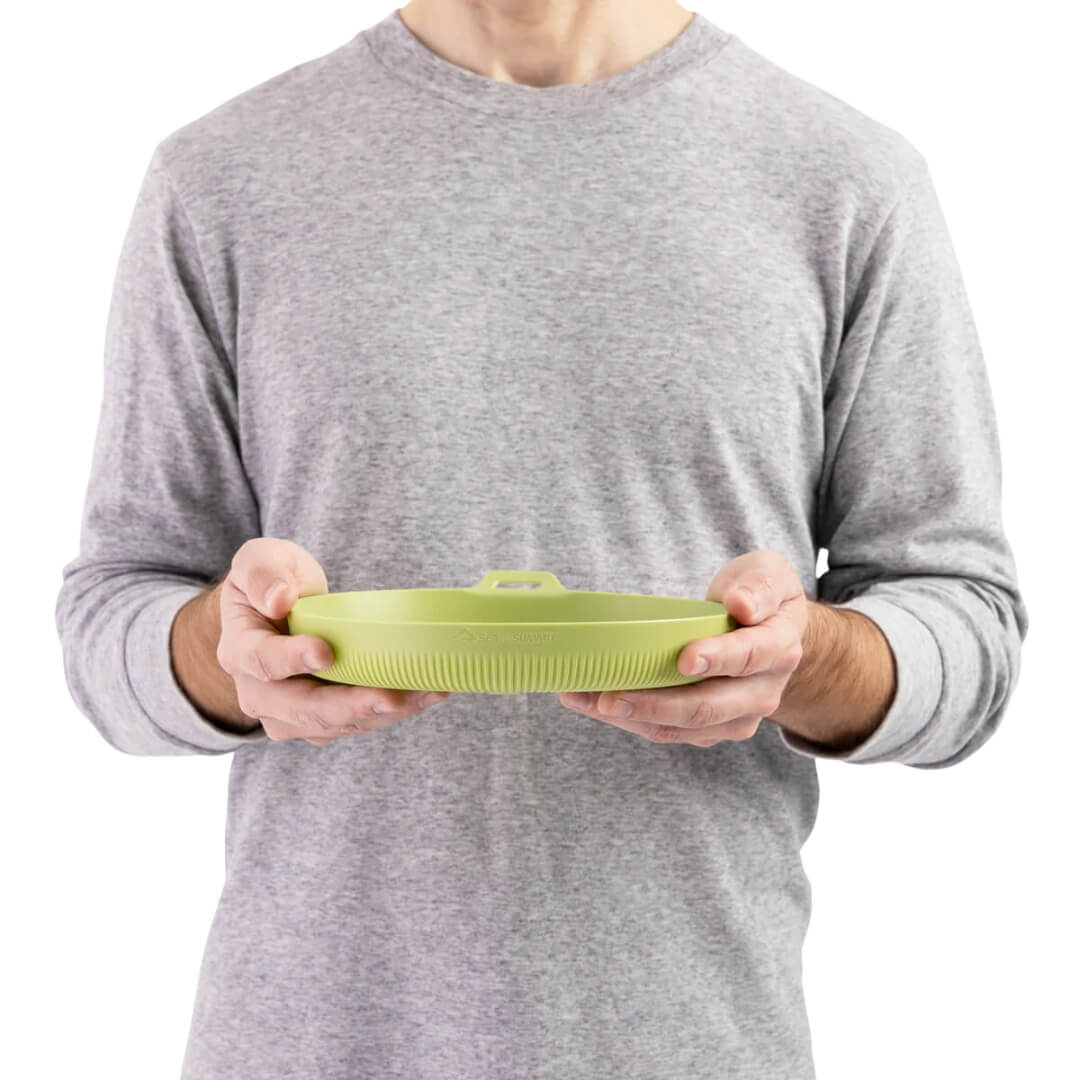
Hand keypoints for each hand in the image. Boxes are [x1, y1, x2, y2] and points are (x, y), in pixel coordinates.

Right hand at [216, 538, 451, 743]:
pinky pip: (360, 721)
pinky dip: (398, 709)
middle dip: (350, 706)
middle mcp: (261, 695)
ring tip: (429, 690)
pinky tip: (431, 692)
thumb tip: (279, 599)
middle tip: (391, 697)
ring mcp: (292, 716)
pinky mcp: (325, 722)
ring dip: (387, 711)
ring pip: (339, 723)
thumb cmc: (271, 581)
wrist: (276, 612)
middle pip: (304, 710)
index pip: (261, 661)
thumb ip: (263, 573)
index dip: (292, 659)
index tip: (325, 652)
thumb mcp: (260, 560)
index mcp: (240, 652)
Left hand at [558, 550, 807, 746]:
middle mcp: (761, 691)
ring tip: (585, 699)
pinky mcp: (709, 729)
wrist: (770, 635)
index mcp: (778, 648)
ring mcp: (736, 716)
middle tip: (609, 696)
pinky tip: (591, 701)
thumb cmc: (760, 596)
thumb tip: (742, 605)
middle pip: (708, 708)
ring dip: (631, 717)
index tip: (684, 659)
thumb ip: (759, 585)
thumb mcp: (769, 573)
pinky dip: (629, 720)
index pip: (749, 657)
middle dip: (655, 704)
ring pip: (682, 728)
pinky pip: (668, 731)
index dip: (717, 659)